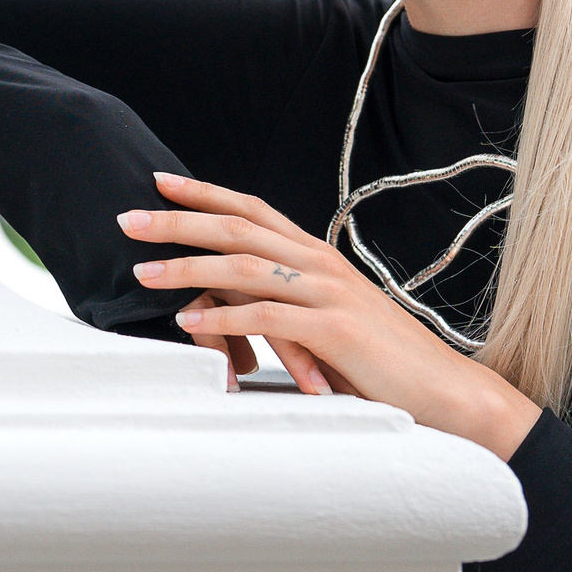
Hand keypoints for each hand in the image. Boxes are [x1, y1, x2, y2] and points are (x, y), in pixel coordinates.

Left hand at [119, 171, 542, 461]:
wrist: (444, 389)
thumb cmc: (381, 360)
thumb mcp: (326, 319)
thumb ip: (283, 302)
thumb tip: (225, 302)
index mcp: (317, 256)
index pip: (251, 210)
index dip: (204, 194)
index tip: (160, 182)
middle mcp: (320, 264)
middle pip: (236, 230)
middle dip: (178, 221)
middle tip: (127, 219)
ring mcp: (328, 295)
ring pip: (244, 269)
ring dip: (187, 269)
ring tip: (143, 273)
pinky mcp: (334, 331)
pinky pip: (267, 318)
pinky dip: (223, 320)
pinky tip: (188, 323)